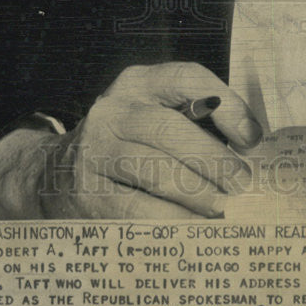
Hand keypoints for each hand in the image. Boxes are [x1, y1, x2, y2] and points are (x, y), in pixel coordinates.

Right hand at [0, 62, 262, 219]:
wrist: (52, 174)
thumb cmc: (127, 145)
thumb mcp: (154, 117)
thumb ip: (196, 124)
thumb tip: (250, 152)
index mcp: (139, 83)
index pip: (188, 77)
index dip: (227, 105)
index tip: (252, 139)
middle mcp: (114, 109)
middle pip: (171, 128)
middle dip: (214, 159)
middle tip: (242, 183)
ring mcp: (96, 149)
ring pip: (155, 170)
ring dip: (197, 193)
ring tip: (222, 208)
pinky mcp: (86, 190)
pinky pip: (136, 208)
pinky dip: (171, 221)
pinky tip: (194, 228)